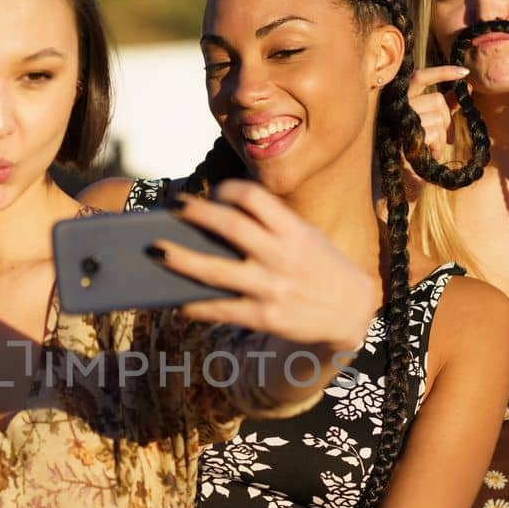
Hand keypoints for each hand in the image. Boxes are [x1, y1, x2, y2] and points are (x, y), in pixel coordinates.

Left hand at [151, 180, 378, 354]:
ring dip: (182, 259)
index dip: (229, 190)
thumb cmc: (320, 268)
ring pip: (216, 271)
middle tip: (174, 207)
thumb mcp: (306, 238)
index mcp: (294, 230)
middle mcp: (282, 256)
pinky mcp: (266, 317)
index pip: (254, 198)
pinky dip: (196, 307)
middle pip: (231, 227)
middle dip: (197, 214)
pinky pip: (222, 310)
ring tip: (156, 250)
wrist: (352, 312)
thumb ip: (271, 226)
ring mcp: (273, 287)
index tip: (215, 192)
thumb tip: (215, 219)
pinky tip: (178, 304)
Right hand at [407, 65, 467, 159]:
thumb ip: (447, 104)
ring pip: (438, 118)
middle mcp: (398, 105)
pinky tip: (434, 154)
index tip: (465, 72)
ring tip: (437, 149)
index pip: (421, 77)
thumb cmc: (414, 143)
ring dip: (442, 137)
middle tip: (450, 138)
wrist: (396, 172)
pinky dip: (437, 146)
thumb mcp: (431, 121)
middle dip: (449, 119)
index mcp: (403, 98)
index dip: (442, 72)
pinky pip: (432, 133)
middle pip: (437, 100)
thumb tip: (467, 86)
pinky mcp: (404, 134)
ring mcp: (400, 119)